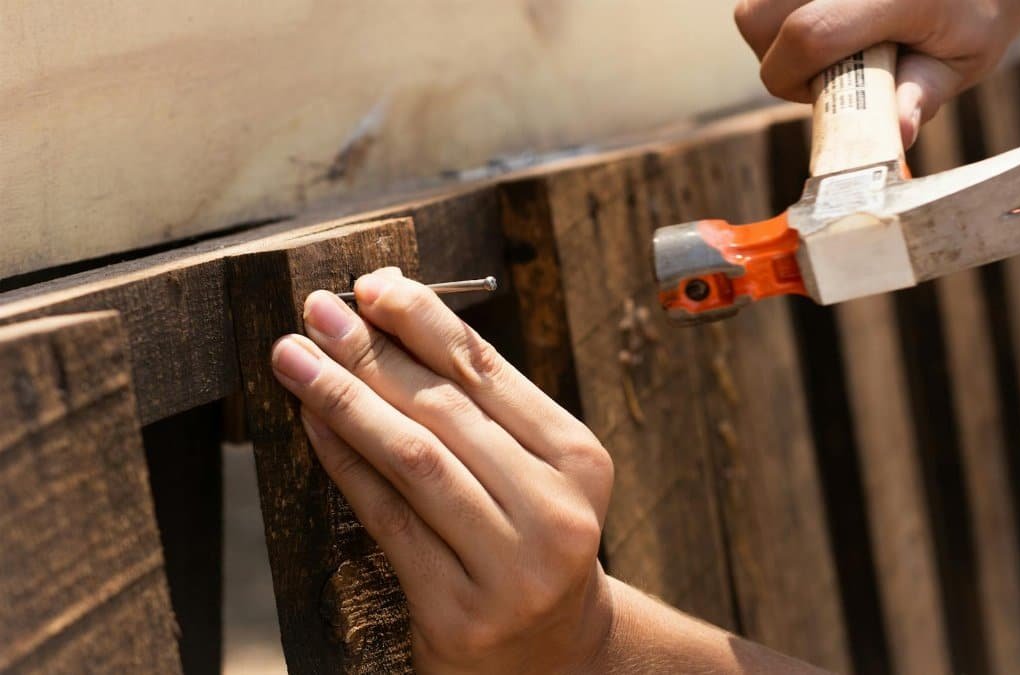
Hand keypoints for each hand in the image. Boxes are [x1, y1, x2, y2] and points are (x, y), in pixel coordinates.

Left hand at [270, 268, 614, 673]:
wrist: (549, 651)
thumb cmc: (527, 538)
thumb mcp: (530, 467)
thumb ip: (476, 402)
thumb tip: (387, 315)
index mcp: (579, 461)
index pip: (489, 372)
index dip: (423, 320)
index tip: (369, 285)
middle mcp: (556, 513)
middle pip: (446, 411)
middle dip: (372, 352)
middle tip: (316, 312)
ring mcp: (510, 569)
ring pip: (415, 460)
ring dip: (346, 400)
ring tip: (295, 359)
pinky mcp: (458, 613)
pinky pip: (387, 521)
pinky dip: (344, 465)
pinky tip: (312, 426)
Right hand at [734, 0, 1019, 145]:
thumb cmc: (976, 9)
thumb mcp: (966, 58)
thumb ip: (924, 94)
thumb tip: (895, 136)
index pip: (807, 36)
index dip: (794, 80)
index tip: (821, 97)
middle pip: (757, 19)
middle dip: (777, 58)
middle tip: (825, 67)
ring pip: (754, 7)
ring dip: (776, 34)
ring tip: (830, 41)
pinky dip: (784, 15)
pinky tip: (829, 20)